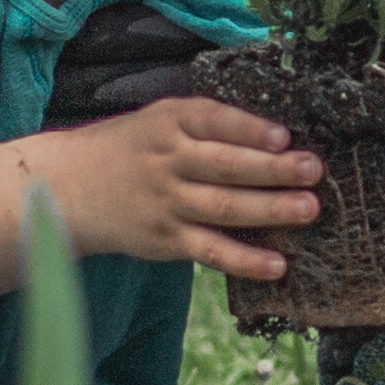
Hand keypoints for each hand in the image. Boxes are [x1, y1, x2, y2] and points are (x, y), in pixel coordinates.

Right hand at [25, 94, 322, 277]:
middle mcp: (169, 161)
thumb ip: (210, 123)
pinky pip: (211, 251)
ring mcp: (168, 203)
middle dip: (274, 169)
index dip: (250, 129)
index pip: (215, 121)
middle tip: (314, 171)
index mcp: (170, 122)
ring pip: (224, 207)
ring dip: (270, 209)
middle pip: (227, 165)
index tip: (284, 136)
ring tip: (308, 209)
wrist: (70, 188)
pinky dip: (245, 260)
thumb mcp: (161, 119)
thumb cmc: (131, 148)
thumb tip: (277, 137)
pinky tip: (277, 265)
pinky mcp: (167, 240)